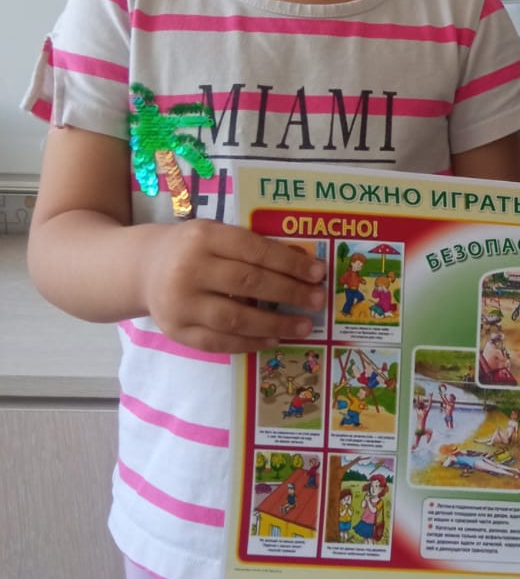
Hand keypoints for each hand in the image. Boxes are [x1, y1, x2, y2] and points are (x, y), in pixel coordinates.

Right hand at [134, 222, 325, 354]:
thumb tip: (302, 268)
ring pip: (235, 318)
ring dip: (275, 323)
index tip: (318, 272)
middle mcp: (188, 269)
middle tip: (317, 300)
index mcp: (203, 237)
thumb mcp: (216, 234)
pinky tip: (274, 340)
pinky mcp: (177, 331)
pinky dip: (250, 343)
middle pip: (248, 283)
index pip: (254, 250)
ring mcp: (180, 304)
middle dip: (289, 293)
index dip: (290, 263)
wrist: (142, 268)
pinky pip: (219, 342)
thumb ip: (250, 248)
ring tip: (304, 326)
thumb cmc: (192, 249)